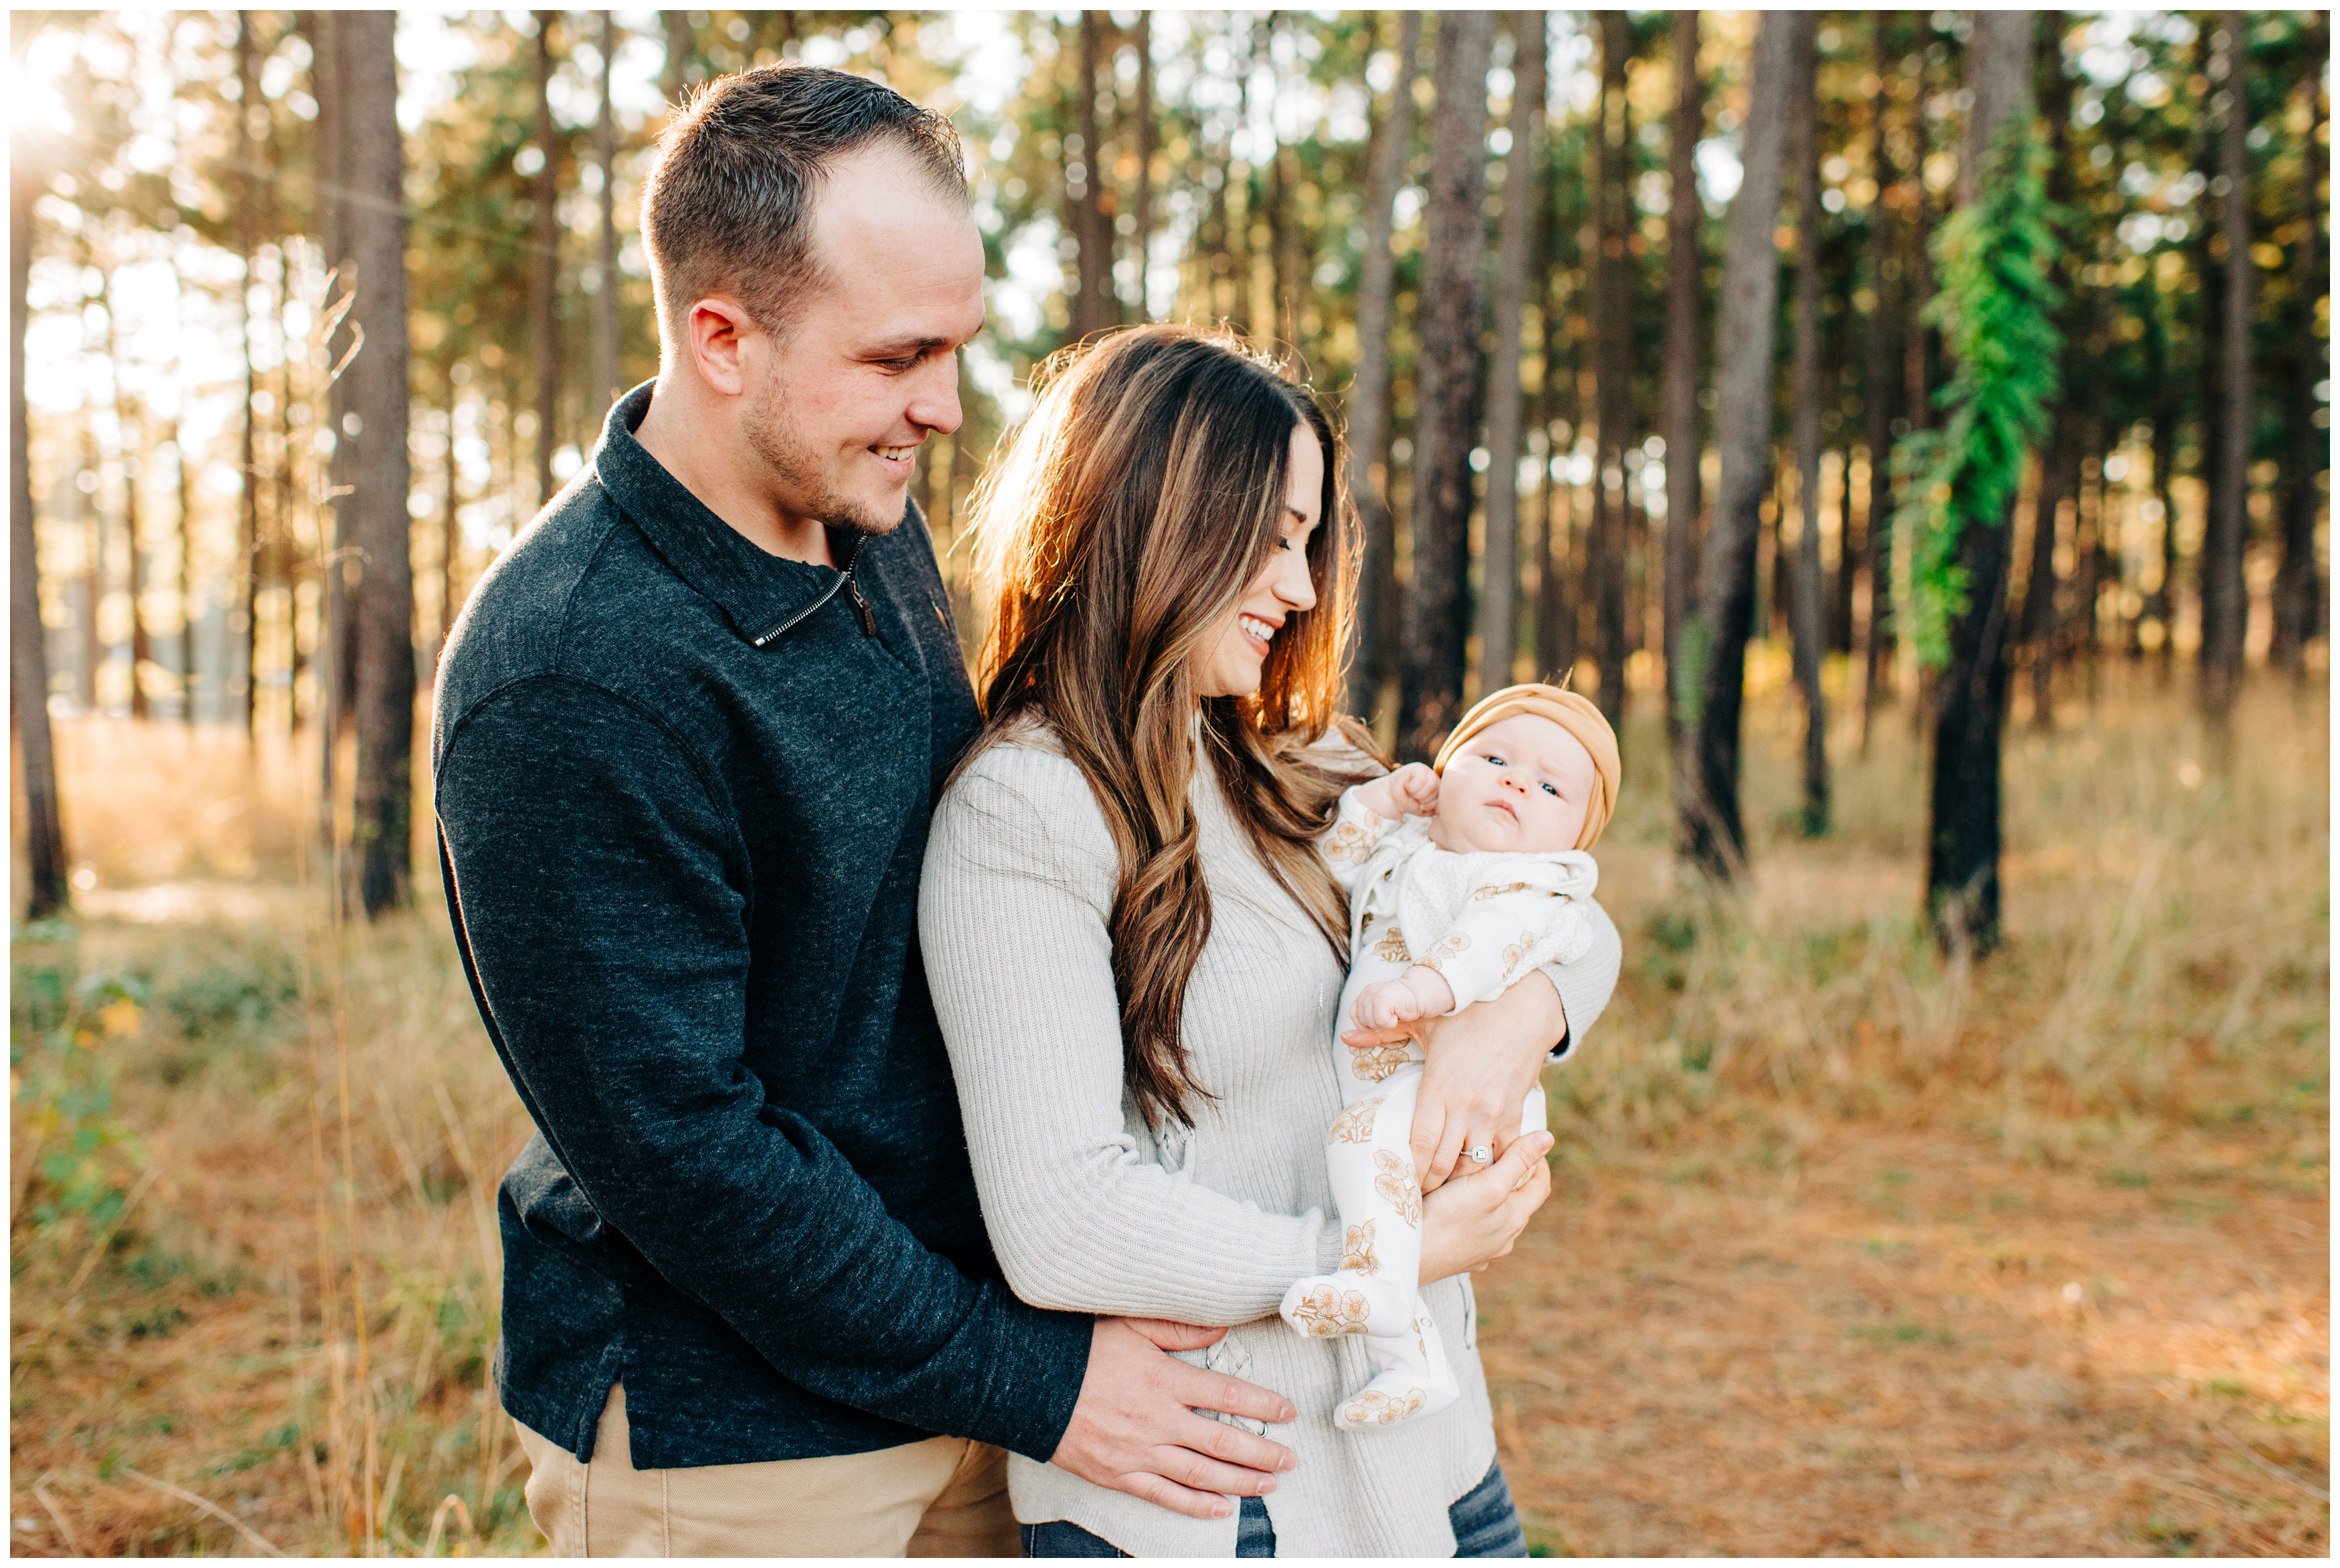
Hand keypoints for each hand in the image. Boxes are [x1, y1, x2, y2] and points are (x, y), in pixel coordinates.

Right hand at [1049, 1317, 1299, 1520]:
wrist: (1026, 1383)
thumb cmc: (1078, 1349)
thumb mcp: (1129, 1326)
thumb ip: (1178, 1330)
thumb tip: (1222, 1328)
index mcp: (1163, 1379)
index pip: (1226, 1393)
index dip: (1262, 1404)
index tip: (1287, 1412)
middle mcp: (1156, 1420)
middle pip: (1222, 1440)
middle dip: (1262, 1451)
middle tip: (1291, 1459)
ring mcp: (1137, 1452)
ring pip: (1201, 1473)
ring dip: (1240, 1480)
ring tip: (1269, 1483)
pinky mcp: (1118, 1474)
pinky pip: (1164, 1496)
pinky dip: (1195, 1505)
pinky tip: (1221, 1509)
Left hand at [1340, 970, 1564, 1193]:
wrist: (1522, 1010)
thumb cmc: (1468, 1014)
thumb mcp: (1423, 1020)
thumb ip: (1382, 1032)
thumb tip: (1346, 1036)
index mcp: (1440, 1087)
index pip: (1421, 1143)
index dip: (1410, 1170)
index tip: (1399, 1183)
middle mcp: (1466, 1106)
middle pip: (1445, 1164)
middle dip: (1429, 1184)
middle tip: (1415, 1196)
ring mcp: (1493, 1114)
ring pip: (1474, 1166)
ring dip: (1458, 1181)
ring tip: (1442, 1193)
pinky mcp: (1515, 1116)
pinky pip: (1504, 1156)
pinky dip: (1492, 1169)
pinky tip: (1478, 1178)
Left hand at [1350, 979, 1424, 1031]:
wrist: (1423, 997)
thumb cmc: (1404, 1010)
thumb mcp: (1382, 1025)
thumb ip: (1363, 1033)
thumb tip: (1343, 1038)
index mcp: (1364, 995)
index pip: (1355, 1017)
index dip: (1370, 1024)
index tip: (1385, 1017)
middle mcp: (1366, 992)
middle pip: (1362, 1023)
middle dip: (1378, 1026)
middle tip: (1393, 1015)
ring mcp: (1372, 994)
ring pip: (1370, 1024)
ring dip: (1386, 1024)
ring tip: (1397, 1013)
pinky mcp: (1381, 999)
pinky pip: (1379, 1021)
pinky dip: (1391, 1022)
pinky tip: (1399, 1014)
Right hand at [1357, 762, 1440, 820]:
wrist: (1390, 800)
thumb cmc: (1408, 803)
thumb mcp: (1425, 808)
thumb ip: (1436, 806)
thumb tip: (1444, 807)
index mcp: (1437, 783)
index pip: (1444, 793)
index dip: (1433, 803)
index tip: (1422, 805)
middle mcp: (1432, 774)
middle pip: (1438, 788)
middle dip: (1426, 798)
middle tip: (1416, 799)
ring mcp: (1423, 770)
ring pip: (1431, 784)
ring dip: (1419, 794)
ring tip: (1411, 794)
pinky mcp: (1414, 768)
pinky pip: (1420, 779)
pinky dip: (1413, 788)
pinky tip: (1407, 788)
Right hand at [1418, 1130, 1553, 1282]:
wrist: (1411, 1256)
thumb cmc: (1449, 1218)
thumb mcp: (1489, 1183)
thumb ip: (1517, 1160)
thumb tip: (1547, 1138)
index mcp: (1515, 1218)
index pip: (1540, 1186)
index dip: (1538, 1162)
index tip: (1527, 1145)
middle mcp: (1504, 1239)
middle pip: (1517, 1203)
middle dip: (1512, 1179)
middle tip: (1497, 1157)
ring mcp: (1483, 1251)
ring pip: (1495, 1219)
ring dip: (1490, 1199)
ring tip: (1474, 1179)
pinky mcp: (1461, 1258)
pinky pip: (1473, 1232)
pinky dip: (1471, 1217)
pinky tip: (1454, 1209)